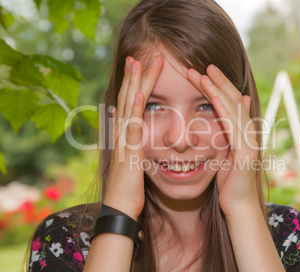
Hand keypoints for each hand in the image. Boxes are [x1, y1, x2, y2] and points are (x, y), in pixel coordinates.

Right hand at [104, 56, 163, 219]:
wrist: (120, 208)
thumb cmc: (128, 185)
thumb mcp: (131, 157)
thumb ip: (129, 138)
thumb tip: (124, 118)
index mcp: (125, 134)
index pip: (130, 102)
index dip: (134, 83)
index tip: (140, 64)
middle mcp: (122, 133)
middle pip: (128, 98)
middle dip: (134, 76)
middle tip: (138, 54)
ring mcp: (124, 141)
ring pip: (129, 107)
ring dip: (134, 84)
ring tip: (138, 63)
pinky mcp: (129, 152)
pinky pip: (132, 128)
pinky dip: (135, 110)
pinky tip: (138, 94)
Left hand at [187, 65, 258, 215]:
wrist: (239, 205)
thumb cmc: (229, 180)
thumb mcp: (226, 153)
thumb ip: (226, 134)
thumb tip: (227, 120)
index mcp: (242, 132)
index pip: (230, 103)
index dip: (219, 86)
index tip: (204, 72)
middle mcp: (249, 132)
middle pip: (234, 100)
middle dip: (218, 81)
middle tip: (204, 65)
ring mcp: (249, 141)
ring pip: (234, 109)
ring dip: (218, 89)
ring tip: (204, 73)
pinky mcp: (246, 151)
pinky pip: (233, 126)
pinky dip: (223, 109)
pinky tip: (214, 96)